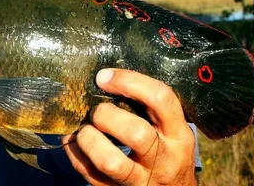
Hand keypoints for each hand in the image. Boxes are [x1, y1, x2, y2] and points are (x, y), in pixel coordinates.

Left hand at [63, 69, 196, 185]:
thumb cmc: (167, 152)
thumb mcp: (171, 130)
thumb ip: (149, 109)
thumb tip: (107, 79)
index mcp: (178, 134)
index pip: (161, 99)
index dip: (129, 82)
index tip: (104, 77)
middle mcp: (164, 158)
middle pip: (135, 132)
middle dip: (106, 115)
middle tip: (96, 112)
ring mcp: (141, 180)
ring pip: (110, 161)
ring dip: (89, 139)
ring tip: (85, 130)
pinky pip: (90, 174)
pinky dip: (75, 154)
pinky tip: (75, 144)